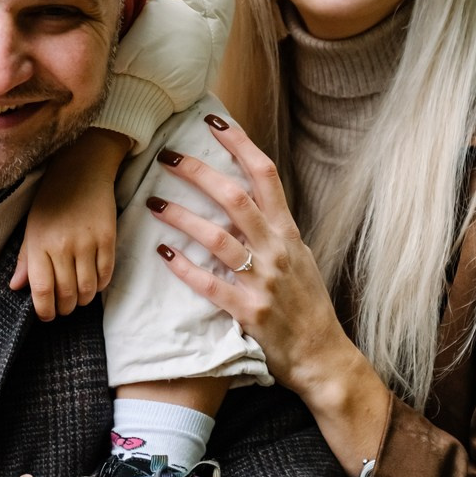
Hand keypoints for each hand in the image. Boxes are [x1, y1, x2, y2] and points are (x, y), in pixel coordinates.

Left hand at [10, 127, 128, 319]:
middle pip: (66, 293)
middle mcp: (62, 246)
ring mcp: (87, 243)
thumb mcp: (31, 227)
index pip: (41, 289)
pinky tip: (93, 284)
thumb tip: (16, 287)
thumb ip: (26, 259)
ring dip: (82, 301)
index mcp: (39, 243)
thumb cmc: (51, 199)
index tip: (46, 315)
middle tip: (63, 308)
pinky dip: (99, 286)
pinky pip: (106, 274)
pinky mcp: (108, 238)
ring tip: (78, 299)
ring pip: (87, 289)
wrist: (81, 170)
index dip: (45, 310)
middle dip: (64, 308)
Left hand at [149, 115, 390, 468]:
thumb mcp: (298, 258)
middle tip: (167, 155)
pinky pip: (211, 284)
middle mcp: (277, 249)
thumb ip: (271, 229)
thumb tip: (241, 197)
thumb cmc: (307, 305)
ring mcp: (264, 280)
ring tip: (153, 201)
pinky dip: (185, 268)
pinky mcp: (249, 311)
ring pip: (218, 237)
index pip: (265, 174)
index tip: (213, 121)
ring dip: (183, 216)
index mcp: (288, 231)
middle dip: (198, 172)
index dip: (239, 144)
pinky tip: (163, 253)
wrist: (322, 355)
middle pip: (234, 197)